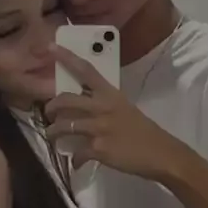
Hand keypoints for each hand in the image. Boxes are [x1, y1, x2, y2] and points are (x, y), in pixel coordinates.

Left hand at [45, 45, 186, 177]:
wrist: (159, 153)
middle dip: (51, 107)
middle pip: (66, 99)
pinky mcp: (98, 149)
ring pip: (64, 126)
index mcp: (110, 93)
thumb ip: (103, 103)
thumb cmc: (142, 130)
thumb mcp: (124, 107)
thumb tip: (84, 106)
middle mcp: (102, 107)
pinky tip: (77, 162)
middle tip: (48, 112)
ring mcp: (99, 128)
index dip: (66, 57)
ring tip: (53, 137)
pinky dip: (74, 159)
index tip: (50, 46)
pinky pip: (76, 153)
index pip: (85, 70)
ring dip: (53, 133)